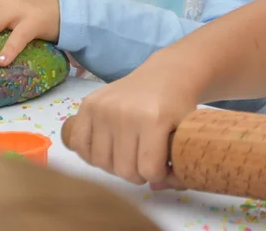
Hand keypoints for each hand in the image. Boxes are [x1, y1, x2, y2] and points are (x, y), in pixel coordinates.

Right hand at [63, 54, 196, 186]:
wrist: (164, 75)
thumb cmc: (177, 107)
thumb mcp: (186, 133)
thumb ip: (178, 165)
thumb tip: (155, 188)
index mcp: (153, 119)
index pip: (148, 170)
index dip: (157, 175)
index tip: (162, 166)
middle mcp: (124, 113)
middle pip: (124, 170)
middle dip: (137, 173)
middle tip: (145, 161)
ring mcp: (103, 108)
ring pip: (101, 162)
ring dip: (115, 166)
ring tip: (128, 154)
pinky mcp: (88, 105)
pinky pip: (79, 145)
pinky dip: (91, 154)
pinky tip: (108, 147)